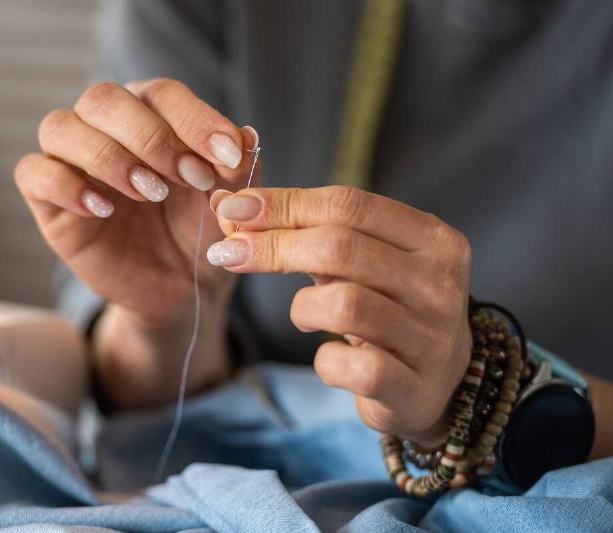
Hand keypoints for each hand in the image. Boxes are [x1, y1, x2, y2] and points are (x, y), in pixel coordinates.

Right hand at [15, 79, 257, 327]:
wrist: (182, 287)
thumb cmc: (201, 231)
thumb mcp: (228, 200)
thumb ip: (237, 167)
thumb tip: (243, 136)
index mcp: (150, 114)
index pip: (161, 93)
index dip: (194, 120)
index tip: (227, 156)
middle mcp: (105, 129)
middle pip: (103, 99)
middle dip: (150, 136)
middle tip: (188, 178)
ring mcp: (71, 162)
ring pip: (60, 127)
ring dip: (108, 156)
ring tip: (150, 193)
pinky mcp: (48, 202)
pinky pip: (33, 173)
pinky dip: (65, 185)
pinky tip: (104, 209)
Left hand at [208, 186, 471, 445]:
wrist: (439, 384)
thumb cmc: (389, 308)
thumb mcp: (366, 264)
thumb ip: (313, 234)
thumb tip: (235, 209)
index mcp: (433, 238)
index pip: (349, 205)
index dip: (284, 204)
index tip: (235, 209)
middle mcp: (440, 283)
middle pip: (340, 248)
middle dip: (273, 246)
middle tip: (229, 252)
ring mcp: (432, 338)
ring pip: (343, 304)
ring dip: (302, 308)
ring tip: (303, 316)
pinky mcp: (413, 388)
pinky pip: (351, 366)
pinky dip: (324, 361)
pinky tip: (328, 358)